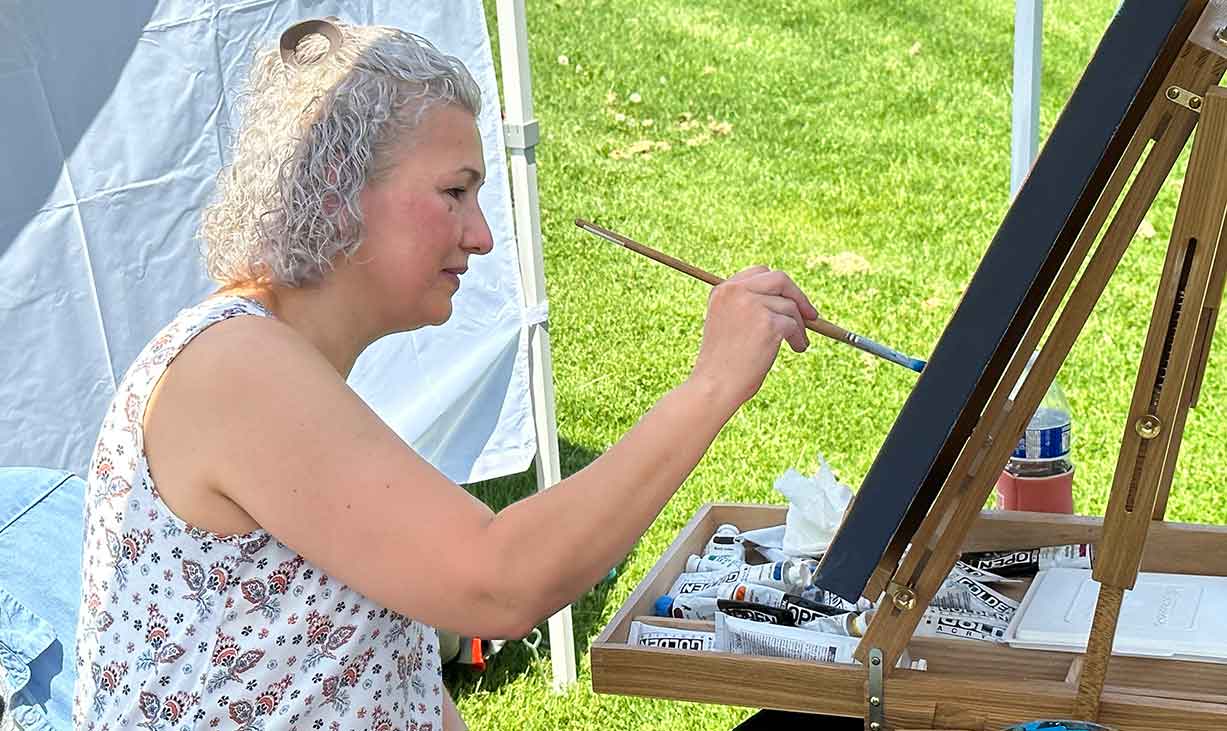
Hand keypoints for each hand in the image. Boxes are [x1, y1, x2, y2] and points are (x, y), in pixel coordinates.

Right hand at [690, 266, 818, 409]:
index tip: (790, 301)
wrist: (714, 386)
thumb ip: (747, 306)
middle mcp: (735, 292)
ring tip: (797, 343)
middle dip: (798, 295)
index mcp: (722, 290)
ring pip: (790, 306)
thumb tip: (787, 301)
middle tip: (811, 314)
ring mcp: (752, 305)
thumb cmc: (721, 363)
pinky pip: (794, 325)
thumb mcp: (728, 324)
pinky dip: (799, 338)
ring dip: (799, 325)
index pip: (759, 273)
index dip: (779, 286)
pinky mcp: (768, 323)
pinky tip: (797, 348)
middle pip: (779, 279)